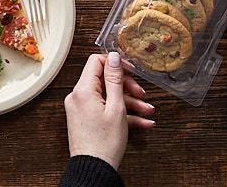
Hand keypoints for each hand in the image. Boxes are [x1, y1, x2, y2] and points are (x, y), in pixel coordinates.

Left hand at [63, 52, 154, 169]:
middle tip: (142, 94)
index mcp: (83, 90)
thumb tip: (113, 57)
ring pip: (108, 97)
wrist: (94, 169)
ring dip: (129, 103)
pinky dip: (122, 114)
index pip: (97, 62)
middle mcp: (78, 97)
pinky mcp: (86, 119)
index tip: (131, 70)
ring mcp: (81, 108)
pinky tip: (141, 122)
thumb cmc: (104, 143)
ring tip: (147, 111)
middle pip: (105, 80)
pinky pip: (104, 110)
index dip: (116, 63)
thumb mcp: (116, 107)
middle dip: (127, 87)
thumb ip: (115, 79)